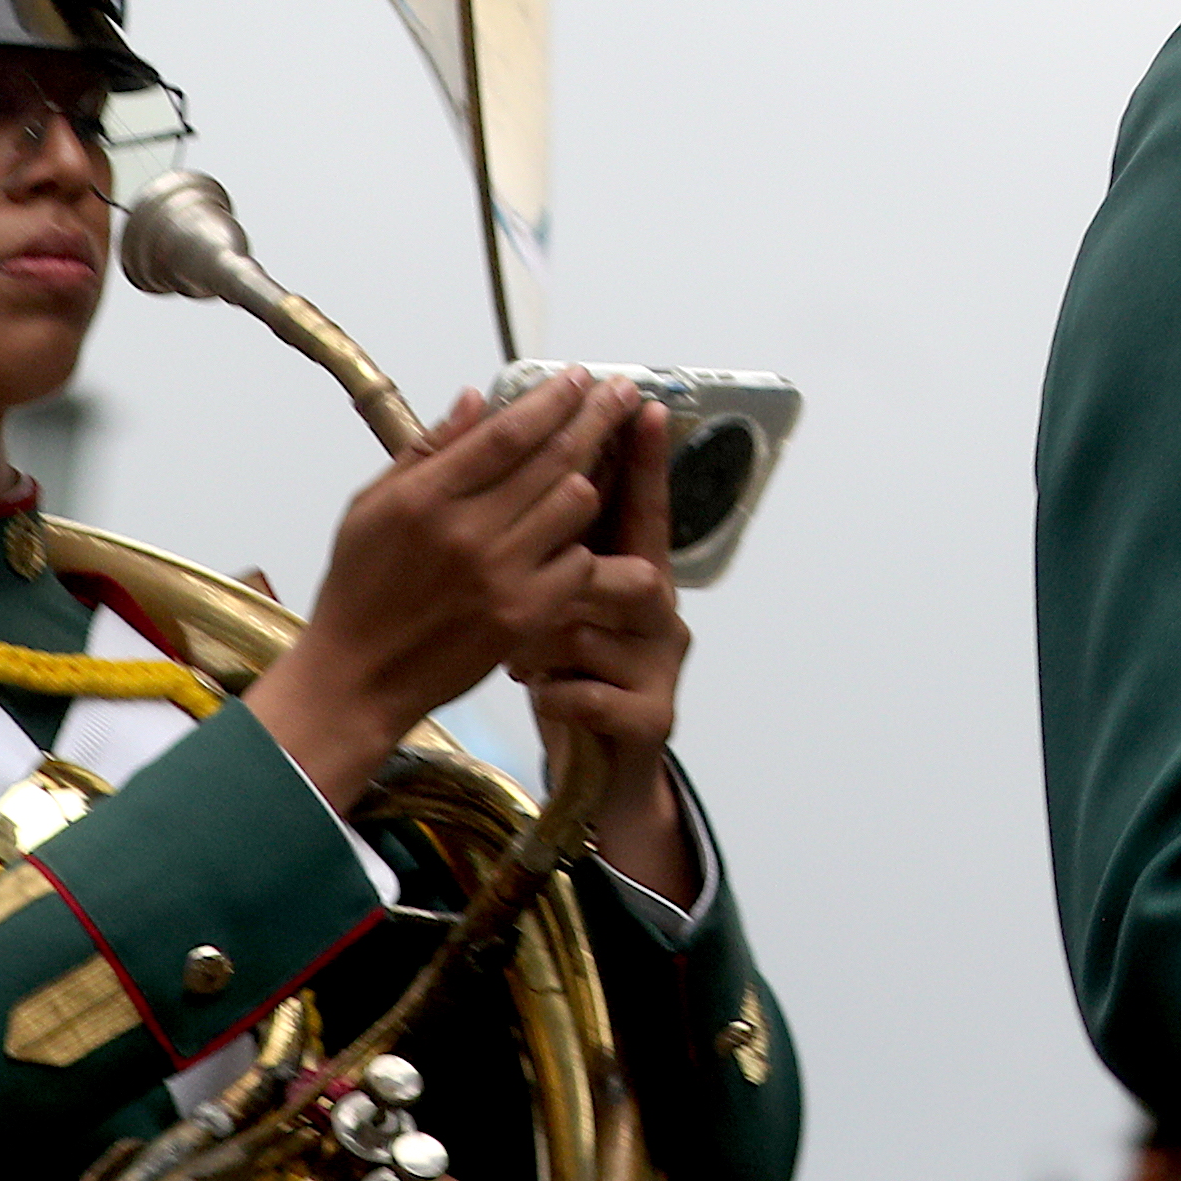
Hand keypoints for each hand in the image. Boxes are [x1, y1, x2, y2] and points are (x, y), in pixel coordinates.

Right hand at [242, 372, 624, 811]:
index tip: (581, 376)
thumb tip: (475, 398)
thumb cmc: (359, 588)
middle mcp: (466, 532)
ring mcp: (500, 575)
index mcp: (424, 498)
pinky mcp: (524, 615)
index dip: (553, 398)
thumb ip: (427, 451)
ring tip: (582, 472)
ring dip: (584, 481)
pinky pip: (578, 561)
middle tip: (619, 392)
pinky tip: (563, 542)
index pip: (508, 432)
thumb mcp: (370, 508)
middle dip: (596, 416)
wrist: (356, 677)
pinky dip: (576, 546)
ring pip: (577, 503)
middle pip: (555, 457)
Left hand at [524, 400, 699, 901]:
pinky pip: (595, 691)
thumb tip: (524, 469)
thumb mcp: (550, 599)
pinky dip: (556, 691)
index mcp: (632, 574)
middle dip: (577, 562)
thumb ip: (545, 538)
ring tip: (520, 653)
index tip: (642, 407)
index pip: (641, 506)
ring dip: (552, 640)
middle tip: (529, 557)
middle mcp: (659, 613)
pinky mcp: (650, 716)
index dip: (644, 459)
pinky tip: (536, 690)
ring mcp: (659, 664)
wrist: (591, 773)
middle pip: (635, 561)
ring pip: (601, 631)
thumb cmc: (564, 672)